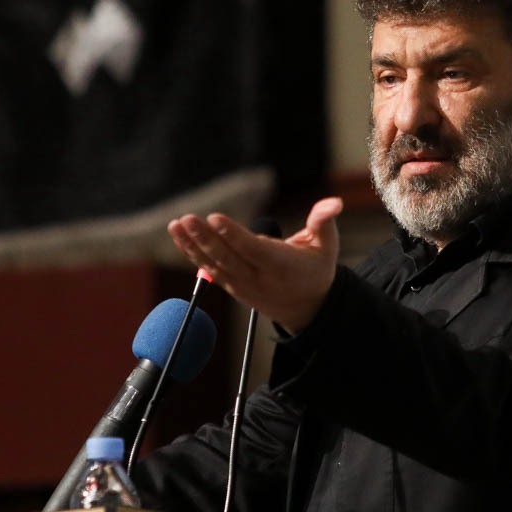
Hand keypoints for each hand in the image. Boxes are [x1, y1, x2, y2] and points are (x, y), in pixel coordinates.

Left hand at [167, 197, 344, 333]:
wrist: (308, 309)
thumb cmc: (316, 270)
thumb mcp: (326, 246)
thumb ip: (324, 222)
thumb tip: (334, 202)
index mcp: (282, 266)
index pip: (254, 250)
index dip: (233, 235)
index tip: (214, 218)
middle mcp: (260, 278)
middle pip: (229, 258)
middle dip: (206, 238)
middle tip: (188, 219)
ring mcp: (243, 285)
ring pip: (215, 265)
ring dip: (192, 245)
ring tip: (176, 225)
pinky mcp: (233, 286)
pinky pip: (210, 269)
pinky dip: (193, 253)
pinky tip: (179, 235)